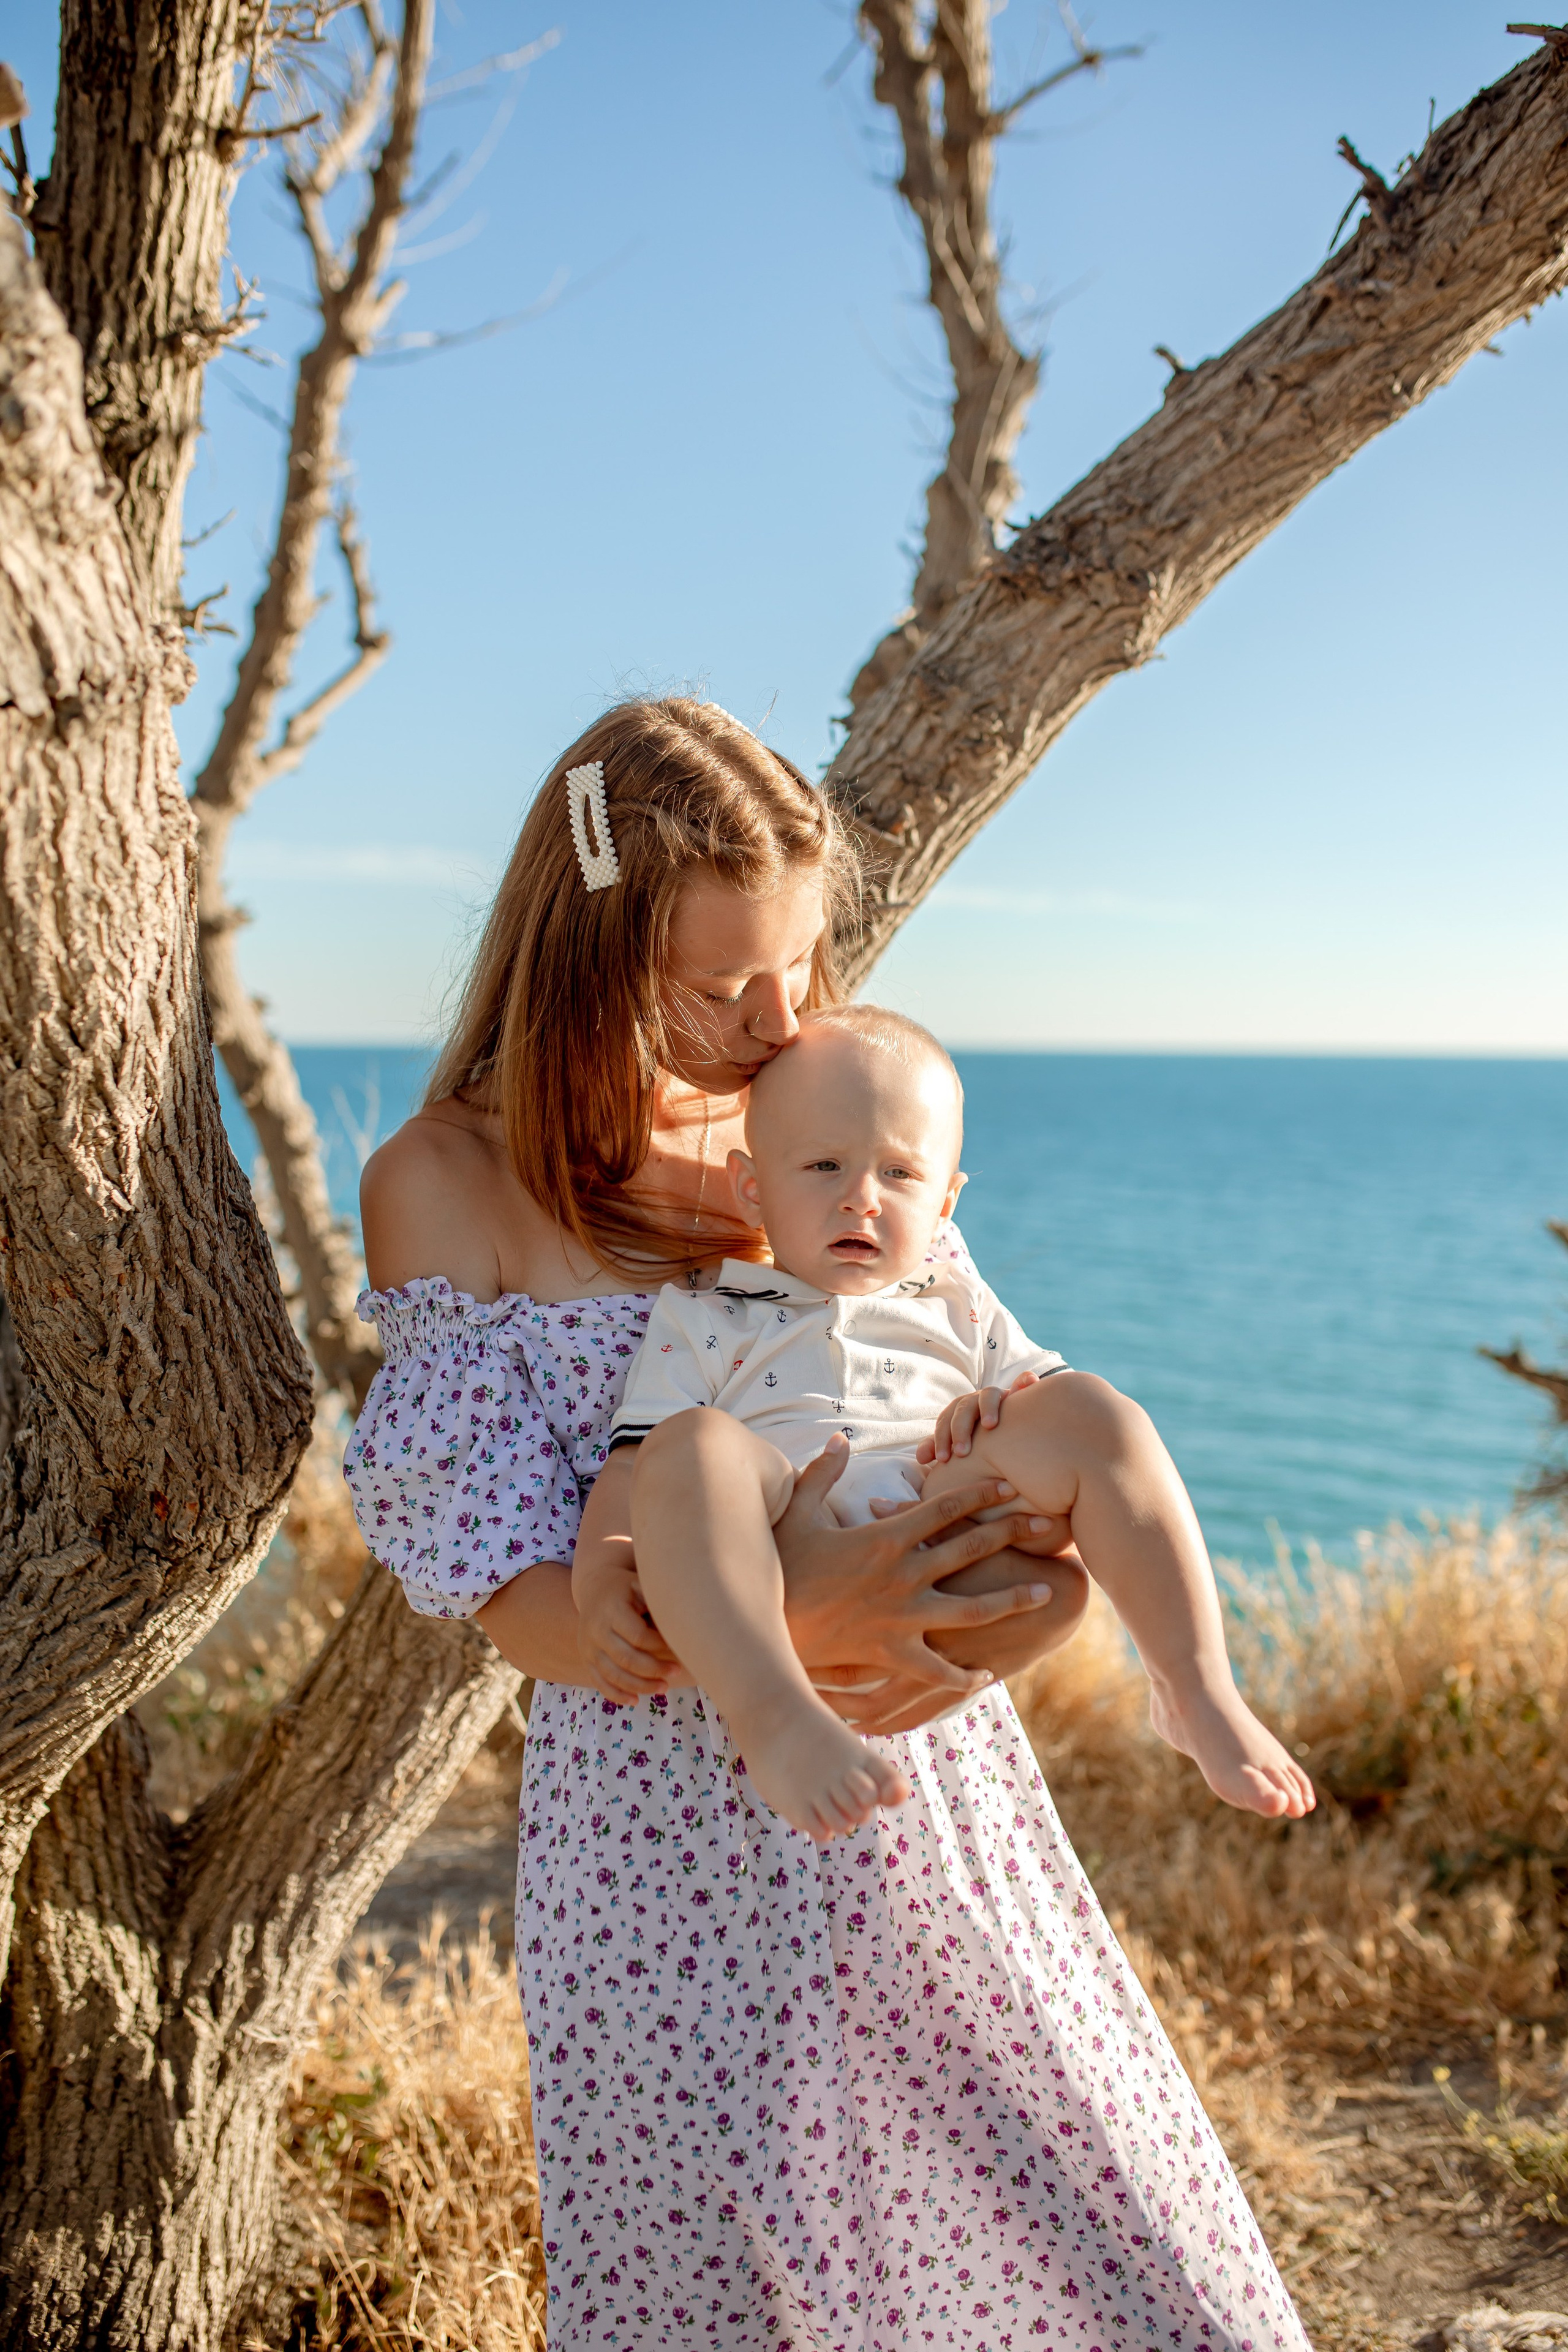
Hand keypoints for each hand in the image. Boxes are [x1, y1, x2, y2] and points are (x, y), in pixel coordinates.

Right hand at [574, 1554, 684, 1704]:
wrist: (594, 1588)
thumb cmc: (626, 1588)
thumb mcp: (639, 1584)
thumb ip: (656, 1600)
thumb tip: (685, 1619)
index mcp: (611, 1609)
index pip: (637, 1636)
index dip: (659, 1644)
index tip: (678, 1646)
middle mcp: (596, 1629)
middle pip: (626, 1658)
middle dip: (654, 1669)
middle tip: (677, 1672)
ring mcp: (588, 1647)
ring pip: (614, 1675)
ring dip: (640, 1686)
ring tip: (664, 1688)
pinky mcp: (586, 1659)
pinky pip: (600, 1682)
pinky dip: (617, 1695)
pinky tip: (636, 1700)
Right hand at [774, 1434, 1058, 1702]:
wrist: (765, 1623)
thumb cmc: (779, 1565)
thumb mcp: (796, 1510)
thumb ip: (823, 1472)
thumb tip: (840, 1439)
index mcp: (886, 1537)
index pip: (944, 1507)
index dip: (980, 1494)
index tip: (1009, 1486)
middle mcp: (904, 1574)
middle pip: (971, 1548)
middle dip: (1013, 1533)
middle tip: (1050, 1525)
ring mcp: (902, 1615)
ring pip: (972, 1608)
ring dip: (1011, 1598)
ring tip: (1045, 1591)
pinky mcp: (892, 1651)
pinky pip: (937, 1667)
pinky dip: (962, 1674)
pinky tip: (987, 1676)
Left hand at [918, 1369, 1040, 1465]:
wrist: (1003, 1433)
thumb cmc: (976, 1441)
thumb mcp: (956, 1444)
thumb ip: (939, 1447)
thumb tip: (921, 1458)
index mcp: (959, 1412)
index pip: (945, 1421)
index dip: (941, 1438)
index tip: (943, 1459)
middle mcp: (977, 1401)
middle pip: (964, 1407)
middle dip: (961, 1428)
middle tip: (962, 1452)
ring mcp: (998, 1397)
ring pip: (989, 1394)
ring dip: (988, 1407)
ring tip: (990, 1425)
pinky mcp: (1020, 1395)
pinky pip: (1024, 1382)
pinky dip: (1025, 1381)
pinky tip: (1030, 1383)